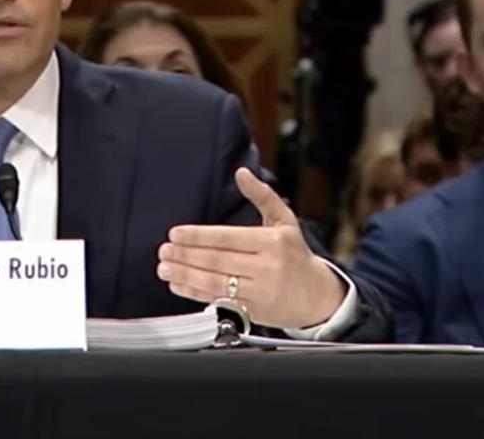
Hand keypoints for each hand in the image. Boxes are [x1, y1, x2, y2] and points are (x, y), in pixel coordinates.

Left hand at [156, 167, 345, 328]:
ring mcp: (259, 291)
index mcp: (272, 242)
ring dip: (185, 275)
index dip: (198, 237)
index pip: (228, 238)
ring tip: (165, 268)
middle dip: (186, 256)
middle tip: (164, 251)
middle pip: (218, 261)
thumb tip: (242, 173)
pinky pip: (219, 301)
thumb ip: (262, 195)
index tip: (175, 234)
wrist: (320, 298)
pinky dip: (195, 293)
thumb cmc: (296, 256)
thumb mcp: (284, 221)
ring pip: (216, 283)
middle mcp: (266, 267)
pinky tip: (178, 285)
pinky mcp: (253, 311)